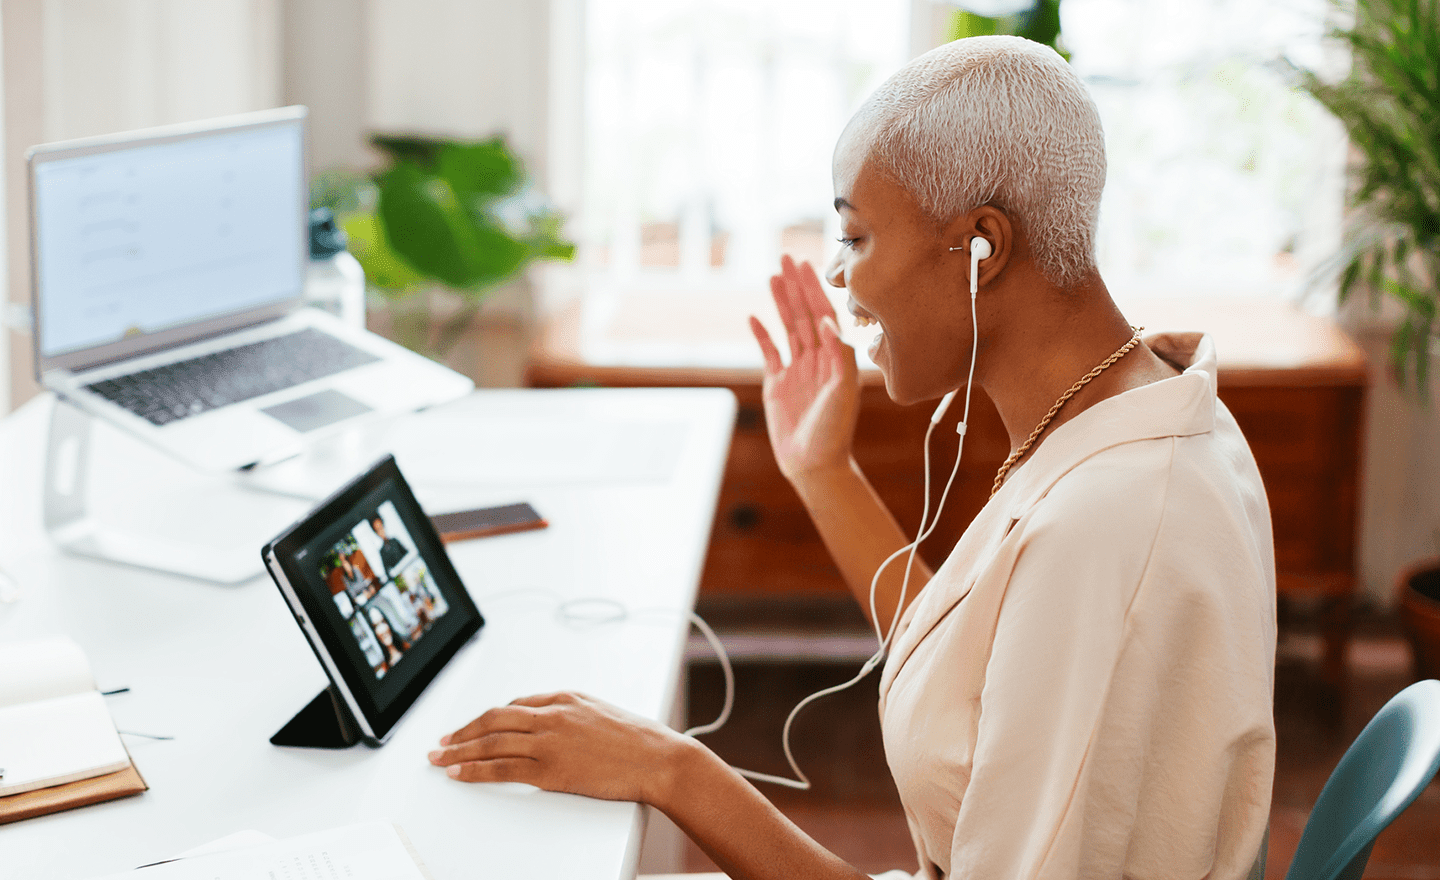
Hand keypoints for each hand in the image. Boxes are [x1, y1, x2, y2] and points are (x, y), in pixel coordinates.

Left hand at [427, 692, 691, 804]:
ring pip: (490, 743)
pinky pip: (502, 768)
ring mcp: (549, 742)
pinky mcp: (551, 770)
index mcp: (564, 698)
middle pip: (493, 720)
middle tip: (440, 741)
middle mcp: (552, 716)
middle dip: (462, 731)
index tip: (470, 727)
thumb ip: (568, 712)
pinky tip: (459, 772)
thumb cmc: (636, 738)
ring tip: (438, 757)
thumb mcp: (598, 711)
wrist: (657, 757)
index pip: (512, 706)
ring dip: (458, 750)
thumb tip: (544, 720)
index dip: (485, 718)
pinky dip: (475, 770)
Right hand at [749, 256, 859, 483]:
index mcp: (836, 358)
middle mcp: (818, 360)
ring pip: (788, 329)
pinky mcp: (778, 385)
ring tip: (772, 277)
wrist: (815, 465)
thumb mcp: (844, 391)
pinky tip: (754, 317)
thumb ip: (839, 354)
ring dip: (780, 303)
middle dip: (796, 286)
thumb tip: (827, 320)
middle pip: (805, 314)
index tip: (805, 265)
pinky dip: (761, 335)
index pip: (824, 314)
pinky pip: (769, 353)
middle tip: (786, 258)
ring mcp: (797, 371)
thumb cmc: (835, 431)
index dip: (814, 289)